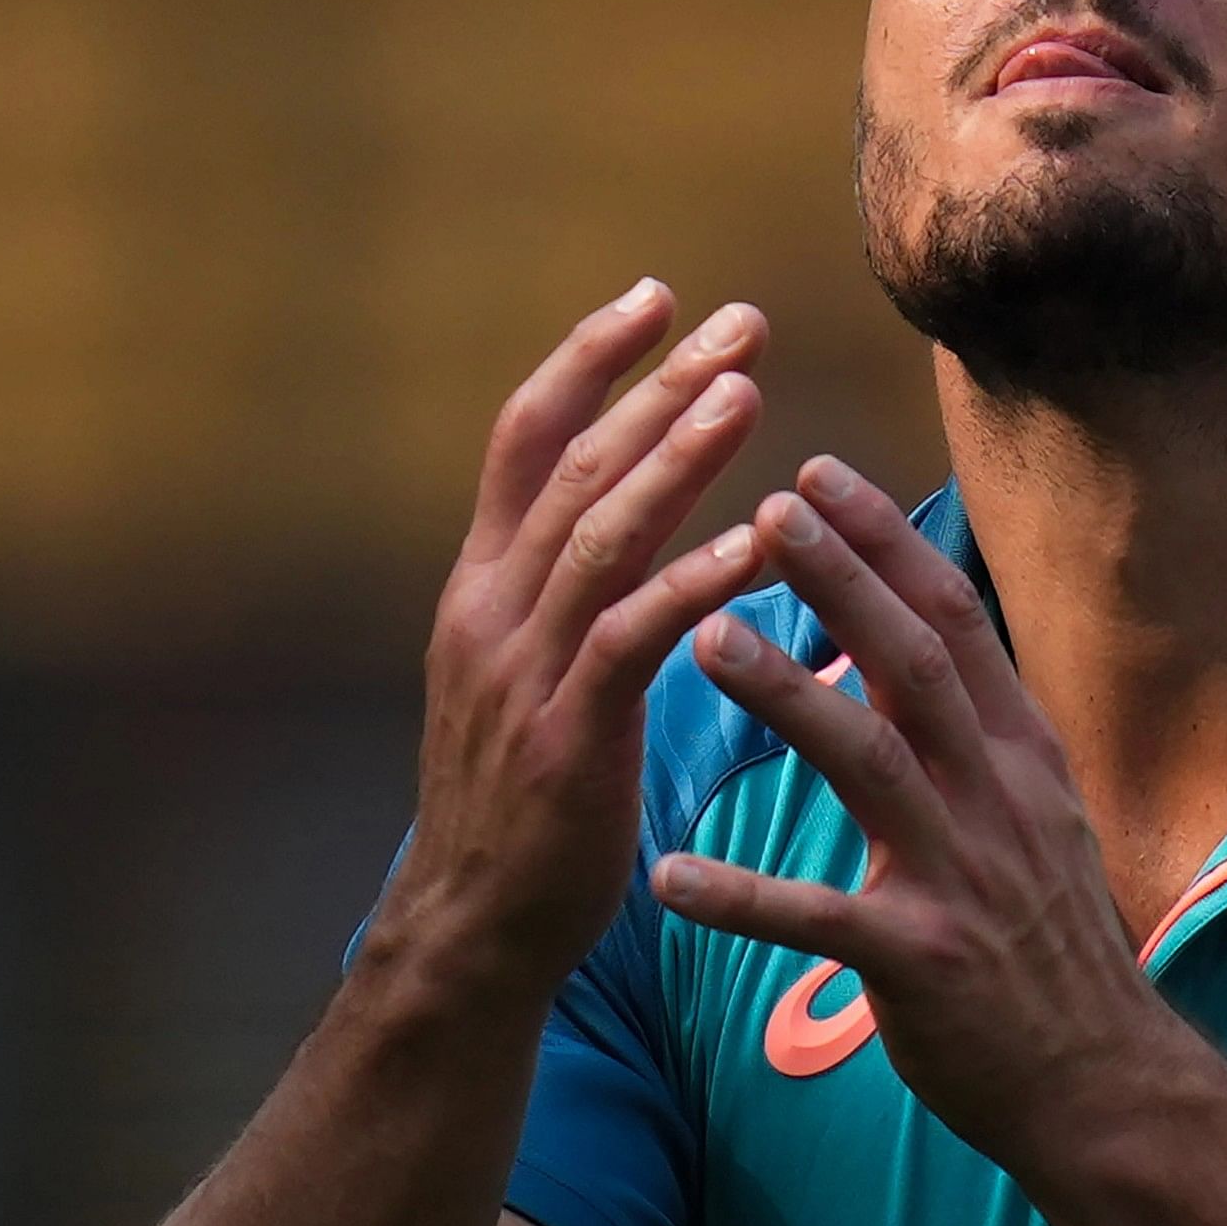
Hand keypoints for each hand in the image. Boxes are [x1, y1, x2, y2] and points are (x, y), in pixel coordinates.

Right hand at [362, 281, 772, 1013]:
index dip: (587, 360)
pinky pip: (630, 639)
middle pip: (572, 464)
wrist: (471, 930)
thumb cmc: (521, 804)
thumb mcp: (523, 675)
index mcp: (482, 586)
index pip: (526, 439)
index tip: (655, 295)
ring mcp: (520, 670)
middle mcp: (490, 609)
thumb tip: (623, 518)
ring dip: (676, 458)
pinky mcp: (562, 736)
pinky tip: (755, 545)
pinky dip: (693, 583)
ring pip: (598, 534)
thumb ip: (560, 595)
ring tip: (745, 393)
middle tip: (737, 322)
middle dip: (656, 385)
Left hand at [650, 455, 1196, 1164]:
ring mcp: (963, 878)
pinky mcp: (923, 963)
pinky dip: (744, 898)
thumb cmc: (1050, 947)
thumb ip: (974, 735)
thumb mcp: (1036, 818)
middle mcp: (997, 800)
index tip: (818, 474)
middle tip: (761, 506)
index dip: (885, 545)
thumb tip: (909, 644)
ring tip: (704, 637)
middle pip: (914, 664)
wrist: (1104, 1083)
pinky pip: (820, 921)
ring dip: (787, 695)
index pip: (953, 622)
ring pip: (870, 764)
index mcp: (1020, 756)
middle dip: (839, 579)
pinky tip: (668, 879)